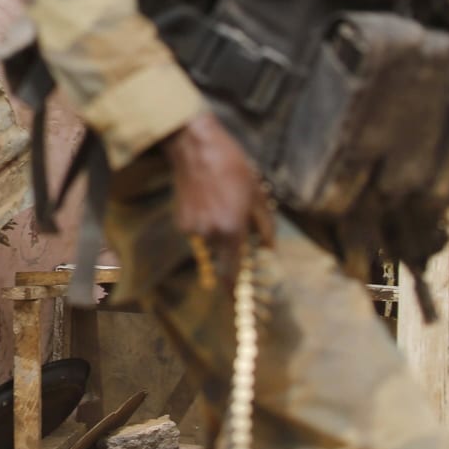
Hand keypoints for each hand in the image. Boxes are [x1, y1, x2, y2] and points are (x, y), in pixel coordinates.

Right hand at [162, 111, 274, 280]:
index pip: (232, 272)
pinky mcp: (180, 220)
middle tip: (238, 241)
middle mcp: (209, 234)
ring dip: (218, 238)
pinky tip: (210, 202)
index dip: (236, 291)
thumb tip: (268, 248)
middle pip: (220, 261)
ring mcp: (191, 229)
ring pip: (209, 246)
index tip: (241, 302)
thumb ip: (265, 226)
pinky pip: (198, 233)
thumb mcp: (257, 195)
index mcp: (231, 230)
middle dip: (229, 258)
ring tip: (224, 209)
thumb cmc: (232, 167)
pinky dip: (206, 226)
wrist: (195, 147)